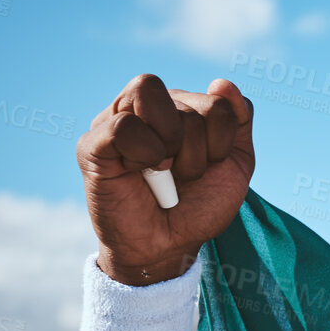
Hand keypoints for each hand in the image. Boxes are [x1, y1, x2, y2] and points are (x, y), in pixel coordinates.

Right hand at [76, 74, 254, 284]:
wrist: (168, 247)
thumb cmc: (197, 206)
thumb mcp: (234, 165)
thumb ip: (238, 120)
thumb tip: (221, 83)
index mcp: (179, 107)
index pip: (217, 101)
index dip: (222, 141)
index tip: (209, 167)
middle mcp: (146, 107)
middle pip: (187, 101)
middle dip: (197, 149)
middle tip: (181, 174)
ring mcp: (116, 120)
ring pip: (150, 96)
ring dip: (170, 146)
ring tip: (161, 171)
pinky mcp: (92, 143)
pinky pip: (123, 125)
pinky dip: (143, 152)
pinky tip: (139, 171)